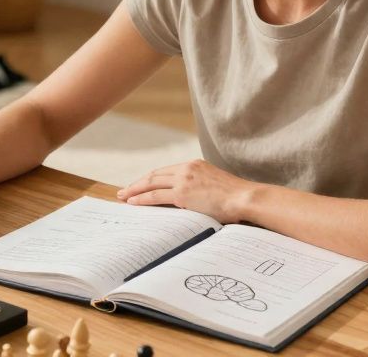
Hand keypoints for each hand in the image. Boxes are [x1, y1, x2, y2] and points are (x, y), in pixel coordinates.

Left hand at [116, 159, 254, 222]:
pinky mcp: (183, 194)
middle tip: (124, 190)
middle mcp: (187, 168)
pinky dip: (142, 199)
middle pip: (155, 174)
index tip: (141, 184)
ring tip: (123, 196)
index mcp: (194, 165)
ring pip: (151, 183)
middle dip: (137, 183)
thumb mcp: (214, 185)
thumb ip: (200, 187)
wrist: (244, 198)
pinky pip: (156, 196)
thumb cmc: (235, 197)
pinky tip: (133, 202)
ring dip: (135, 190)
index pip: (166, 171)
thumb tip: (191, 200)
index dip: (151, 178)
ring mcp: (184, 180)